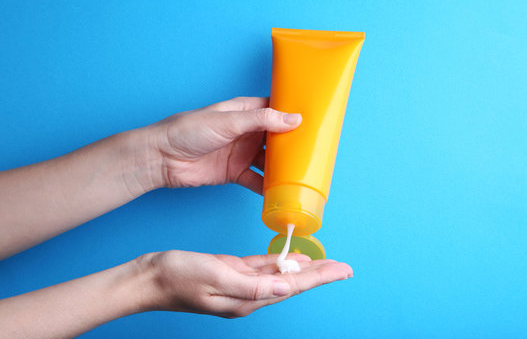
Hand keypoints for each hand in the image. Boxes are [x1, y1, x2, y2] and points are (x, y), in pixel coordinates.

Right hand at [141, 250, 352, 317]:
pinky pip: (263, 267)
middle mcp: (249, 295)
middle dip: (320, 275)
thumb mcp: (216, 277)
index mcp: (247, 299)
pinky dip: (280, 262)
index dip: (320, 278)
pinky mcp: (232, 272)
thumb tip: (286, 287)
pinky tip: (292, 258)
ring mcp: (241, 284)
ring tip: (326, 264)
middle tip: (345, 267)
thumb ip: (253, 284)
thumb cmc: (178, 277)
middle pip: (292, 283)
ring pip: (280, 275)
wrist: (151, 278)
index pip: (293, 287)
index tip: (343, 271)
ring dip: (304, 269)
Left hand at [146, 97, 301, 193]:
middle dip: (293, 145)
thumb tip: (294, 119)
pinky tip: (280, 193)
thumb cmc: (188, 131)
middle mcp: (245, 132)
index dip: (293, 114)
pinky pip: (256, 180)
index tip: (315, 121)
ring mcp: (240, 153)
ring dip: (283, 168)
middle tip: (315, 152)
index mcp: (244, 112)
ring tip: (303, 174)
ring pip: (269, 161)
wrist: (162, 159)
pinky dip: (267, 187)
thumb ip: (261, 121)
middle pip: (276, 138)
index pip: (275, 110)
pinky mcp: (234, 173)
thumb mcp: (228, 121)